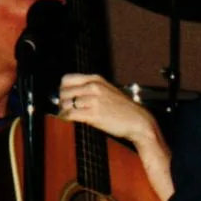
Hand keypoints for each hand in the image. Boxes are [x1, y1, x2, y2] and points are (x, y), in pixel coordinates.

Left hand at [56, 73, 174, 200]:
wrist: (138, 121)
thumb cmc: (123, 109)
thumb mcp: (108, 91)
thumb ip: (91, 89)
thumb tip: (70, 94)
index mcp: (96, 79)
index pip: (67, 79)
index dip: (62, 89)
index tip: (65, 97)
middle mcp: (94, 87)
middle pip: (64, 92)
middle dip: (61, 102)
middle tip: (65, 109)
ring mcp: (94, 100)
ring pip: (66, 104)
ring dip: (64, 111)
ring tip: (68, 116)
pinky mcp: (94, 114)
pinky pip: (71, 115)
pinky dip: (66, 118)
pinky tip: (69, 120)